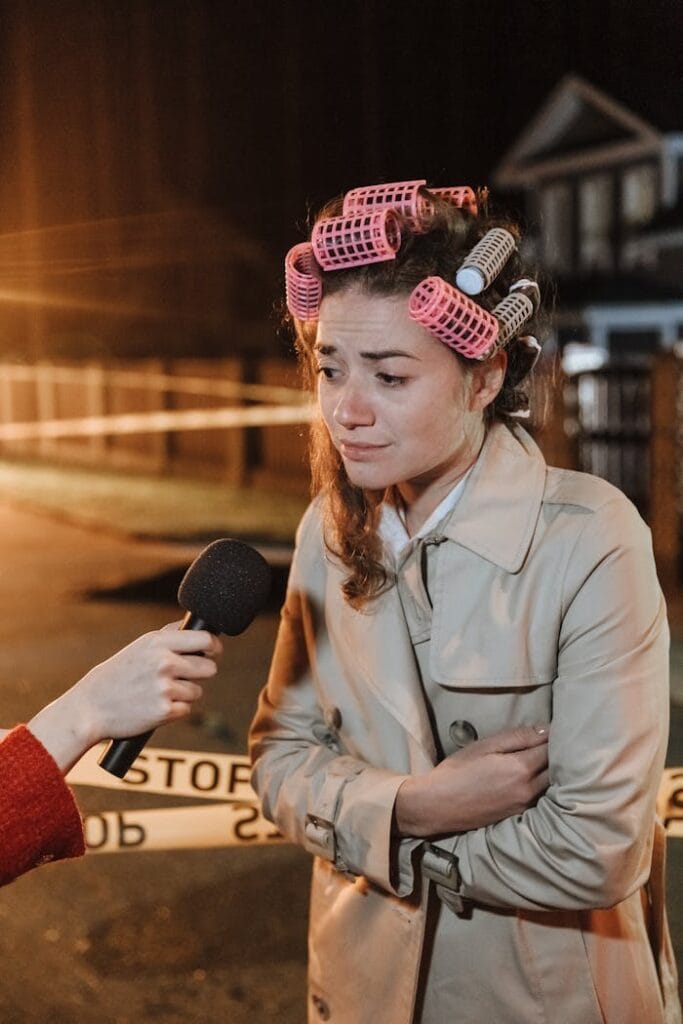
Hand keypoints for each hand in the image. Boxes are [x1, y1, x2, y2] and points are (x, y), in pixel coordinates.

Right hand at [28, 623, 222, 771]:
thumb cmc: (118, 676)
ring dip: (184, 694)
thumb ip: (169, 636)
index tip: (213, 652)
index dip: (214, 647)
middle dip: (200, 674)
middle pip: (208, 668)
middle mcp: (164, 662)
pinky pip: (187, 709)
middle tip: (183, 677)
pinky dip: (175, 710)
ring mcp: (165, 687)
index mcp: (158, 642)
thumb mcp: (140, 647)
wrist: (90, 708)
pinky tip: (155, 706)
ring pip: (197, 691)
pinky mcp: (164, 711)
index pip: (205, 640)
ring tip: (159, 693)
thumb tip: (199, 626)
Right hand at [394, 725, 548, 837]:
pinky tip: (534, 776)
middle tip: (555, 741)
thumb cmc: (457, 771)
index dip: (556, 736)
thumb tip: (545, 730)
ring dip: (552, 770)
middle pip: (557, 769)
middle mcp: (528, 789)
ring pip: (551, 784)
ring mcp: (524, 805)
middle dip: (558, 754)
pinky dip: (542, 785)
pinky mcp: (518, 814)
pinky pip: (539, 796)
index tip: (557, 726)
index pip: (551, 749)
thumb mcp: (484, 746)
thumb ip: (516, 737)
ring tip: (544, 756)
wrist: (437, 805)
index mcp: (520, 769)